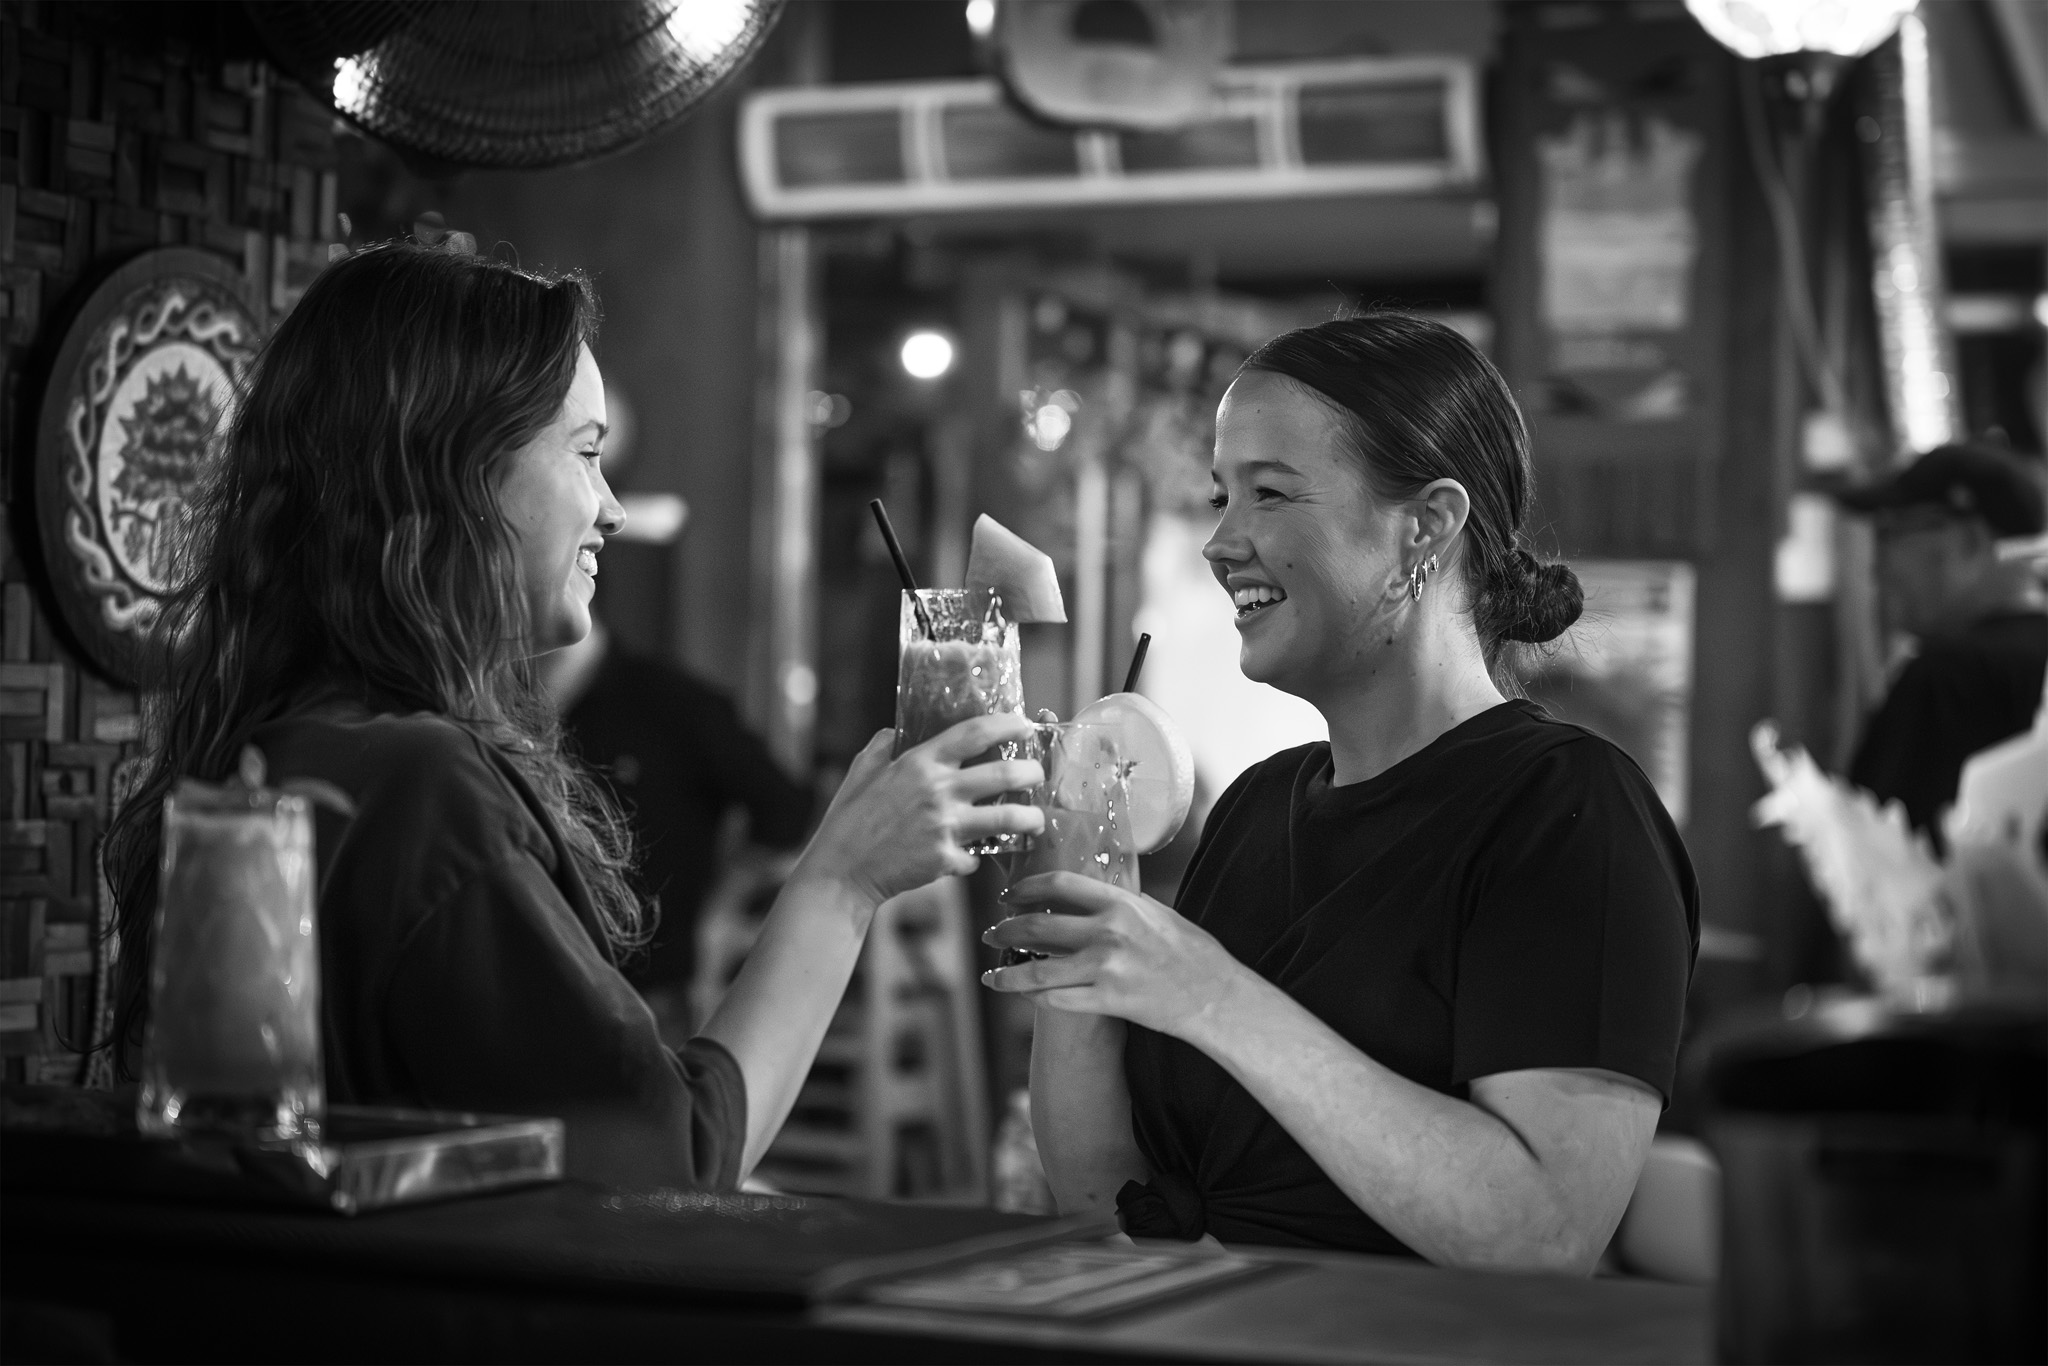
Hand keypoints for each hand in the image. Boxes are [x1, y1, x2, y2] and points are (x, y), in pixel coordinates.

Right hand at [795, 715, 1043, 906]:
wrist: (841, 871)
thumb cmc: (848, 820)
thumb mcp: (862, 771)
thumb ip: (883, 746)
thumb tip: (897, 731)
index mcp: (920, 763)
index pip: (975, 733)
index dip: (1007, 724)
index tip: (1023, 724)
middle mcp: (938, 791)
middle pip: (1005, 773)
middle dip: (1032, 772)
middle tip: (1037, 776)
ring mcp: (945, 827)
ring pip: (1009, 818)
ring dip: (1030, 818)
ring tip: (1035, 820)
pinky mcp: (946, 859)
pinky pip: (978, 857)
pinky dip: (977, 857)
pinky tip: (972, 856)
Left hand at [980, 872, 1247, 1039]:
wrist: (1215, 994)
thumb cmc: (1189, 950)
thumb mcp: (1155, 911)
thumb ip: (1116, 903)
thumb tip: (1083, 895)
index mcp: (1120, 903)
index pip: (1057, 885)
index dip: (1024, 889)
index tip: (1008, 896)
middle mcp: (1108, 933)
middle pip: (1036, 927)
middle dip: (1004, 930)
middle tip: (991, 933)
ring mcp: (1105, 970)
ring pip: (1035, 972)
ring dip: (1006, 973)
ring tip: (991, 974)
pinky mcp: (1107, 1002)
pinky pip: (1056, 1000)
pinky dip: (1033, 997)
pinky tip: (1024, 994)